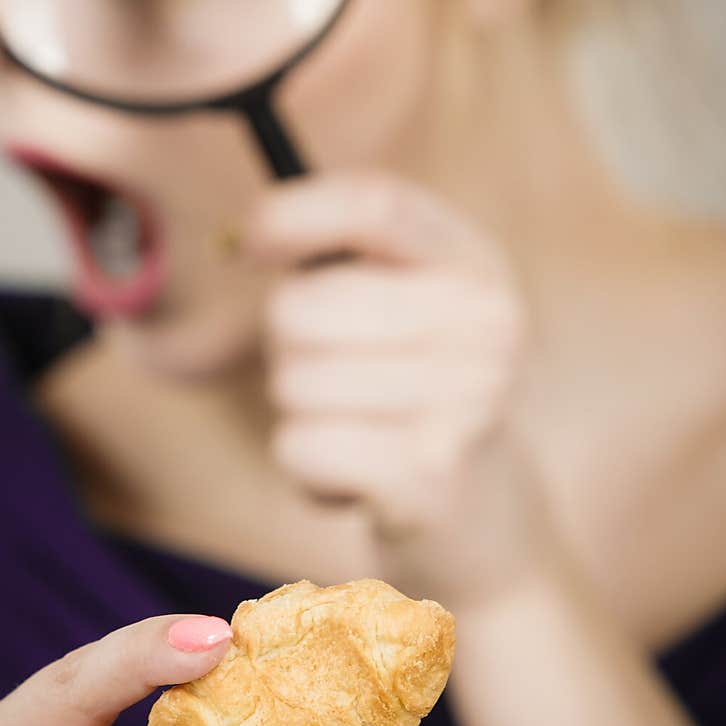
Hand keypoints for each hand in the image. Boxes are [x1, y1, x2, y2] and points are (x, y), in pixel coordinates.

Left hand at [248, 171, 537, 607]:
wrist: (483, 522)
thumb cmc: (414, 397)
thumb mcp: (406, 309)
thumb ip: (341, 259)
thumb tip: (238, 237)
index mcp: (478, 266)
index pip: (374, 204)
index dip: (293, 215)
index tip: (249, 242)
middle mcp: (488, 325)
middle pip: (303, 305)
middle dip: (285, 346)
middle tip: (332, 376)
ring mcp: (468, 403)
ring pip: (293, 382)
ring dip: (300, 414)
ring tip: (358, 431)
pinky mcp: (429, 479)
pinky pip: (299, 447)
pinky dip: (305, 469)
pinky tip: (356, 480)